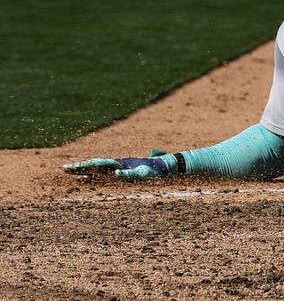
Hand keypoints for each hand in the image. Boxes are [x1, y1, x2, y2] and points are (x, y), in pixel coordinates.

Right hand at [63, 152, 177, 179]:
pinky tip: (85, 179)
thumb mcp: (141, 174)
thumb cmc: (152, 171)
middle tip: (63, 169)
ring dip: (83, 170)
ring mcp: (116, 167)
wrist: (161, 167)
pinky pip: (102, 174)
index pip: (97, 163)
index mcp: (119, 163)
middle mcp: (115, 163)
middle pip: (94, 164)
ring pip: (96, 168)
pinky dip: (91, 176)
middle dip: (79, 167)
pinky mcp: (119, 171)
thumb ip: (129, 174)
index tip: (70, 168)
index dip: (83, 165)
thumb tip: (116, 173)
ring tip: (70, 173)